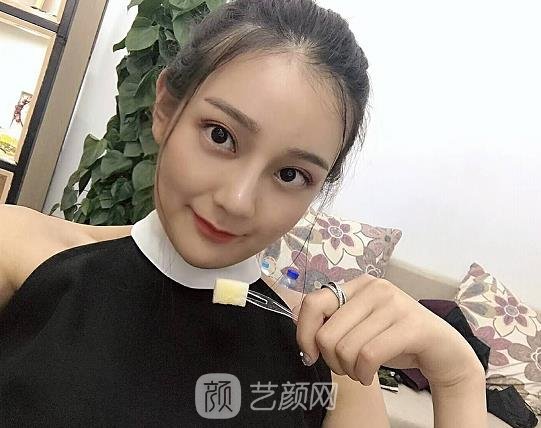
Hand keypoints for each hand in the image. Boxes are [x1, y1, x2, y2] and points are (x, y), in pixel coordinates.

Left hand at [293, 273, 483, 387]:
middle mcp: (374, 287)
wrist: (443, 349)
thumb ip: (333, 321)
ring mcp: (394, 304)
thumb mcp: (359, 325)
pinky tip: (369, 375)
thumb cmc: (395, 338)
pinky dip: (363, 373)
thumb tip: (296, 322)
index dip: (304, 333)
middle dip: (331, 360)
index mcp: (358, 284)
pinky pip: (368, 355)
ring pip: (346, 348)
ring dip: (349, 370)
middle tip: (346, 367)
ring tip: (360, 371)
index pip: (313, 303)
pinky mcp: (411, 325)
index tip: (310, 354)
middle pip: (327, 333)